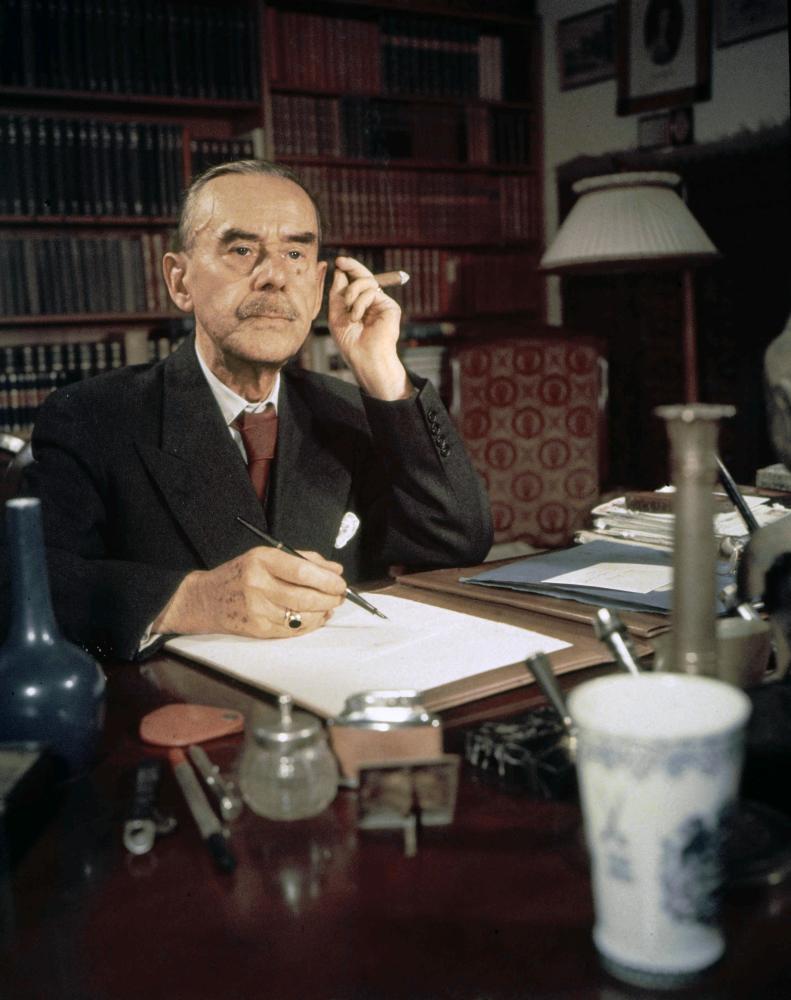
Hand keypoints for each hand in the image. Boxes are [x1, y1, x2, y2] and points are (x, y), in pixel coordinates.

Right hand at [153, 547, 345, 638]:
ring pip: (301, 616)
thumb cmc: (241, 574)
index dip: (327, 579)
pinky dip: (310, 624)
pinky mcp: (257, 629)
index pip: (302, 571)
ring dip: (323, 613)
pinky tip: (316, 617)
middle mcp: (257, 585)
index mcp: (261, 561)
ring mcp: (257, 609)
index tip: (340, 582)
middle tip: (341, 596)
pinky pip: (292, 630)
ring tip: (330, 606)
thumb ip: (303, 560)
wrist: (206, 599)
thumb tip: (335, 569)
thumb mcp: (267, 556)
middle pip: (305, 597)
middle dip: (330, 598)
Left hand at [327, 256, 410, 399]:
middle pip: (364, 276)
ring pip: (366, 281)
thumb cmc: (349, 341)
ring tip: (348, 310)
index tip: (338, 262)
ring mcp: (382, 304)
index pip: (354, 282)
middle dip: (352, 266)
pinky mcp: (390, 306)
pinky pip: (372, 292)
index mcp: (359, 304)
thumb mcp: (336, 313)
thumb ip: (338, 291)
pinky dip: (360, 302)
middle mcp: (372, 302)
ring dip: (352, 293)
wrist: (364, 357)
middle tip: (341, 260)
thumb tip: (339, 269)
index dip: (347, 270)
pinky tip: (356, 317)